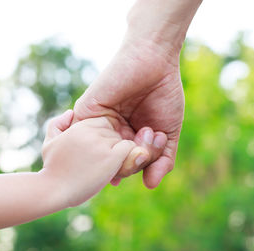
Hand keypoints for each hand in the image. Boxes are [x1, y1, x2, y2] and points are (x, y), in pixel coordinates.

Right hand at [41, 110, 135, 206]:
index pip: (104, 122)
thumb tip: (71, 112)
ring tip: (111, 167)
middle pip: (115, 130)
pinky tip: (118, 168)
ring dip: (121, 153)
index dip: (105, 136)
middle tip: (106, 160)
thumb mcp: (49, 143)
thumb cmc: (52, 170)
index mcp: (80, 126)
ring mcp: (101, 143)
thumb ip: (57, 124)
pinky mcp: (111, 157)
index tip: (100, 151)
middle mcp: (91, 131)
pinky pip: (130, 148)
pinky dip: (129, 157)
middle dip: (113, 144)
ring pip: (123, 139)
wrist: (53, 190)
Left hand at [73, 0, 201, 188]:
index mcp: (128, 140)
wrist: (154, 60)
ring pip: (103, 156)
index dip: (142, 165)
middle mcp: (111, 135)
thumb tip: (150, 186)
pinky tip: (120, 139)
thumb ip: (162, 160)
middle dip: (135, 159)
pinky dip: (102, 145)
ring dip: (125, 152)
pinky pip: (86, 139)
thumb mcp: (168, 133)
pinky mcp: (86, 113)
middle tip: (150, 139)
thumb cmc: (164, 94)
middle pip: (115, 164)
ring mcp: (97, 125)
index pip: (129, 165)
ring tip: (145, 132)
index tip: (156, 152)